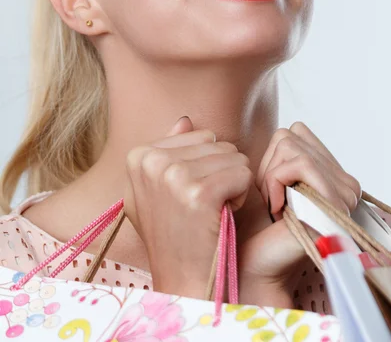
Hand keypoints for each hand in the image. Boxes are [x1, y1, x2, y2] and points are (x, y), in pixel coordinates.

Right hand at [123, 116, 253, 298]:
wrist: (183, 280)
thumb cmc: (174, 235)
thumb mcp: (156, 190)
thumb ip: (169, 151)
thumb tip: (186, 120)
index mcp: (138, 155)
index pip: (199, 135)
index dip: (204, 165)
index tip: (187, 195)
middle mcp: (151, 161)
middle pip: (218, 143)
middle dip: (220, 173)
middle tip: (203, 206)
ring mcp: (172, 175)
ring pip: (234, 157)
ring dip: (233, 184)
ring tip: (211, 211)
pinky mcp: (198, 192)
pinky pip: (243, 173)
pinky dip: (242, 195)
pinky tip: (223, 215)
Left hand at [238, 121, 361, 304]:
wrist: (260, 265)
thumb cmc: (261, 227)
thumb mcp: (271, 182)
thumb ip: (283, 156)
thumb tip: (284, 130)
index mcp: (333, 174)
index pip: (297, 131)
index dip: (271, 155)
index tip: (269, 188)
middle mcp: (344, 181)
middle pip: (290, 135)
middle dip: (267, 165)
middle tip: (270, 200)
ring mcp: (343, 190)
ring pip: (290, 145)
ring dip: (269, 175)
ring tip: (275, 206)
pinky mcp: (334, 199)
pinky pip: (298, 163)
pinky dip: (276, 182)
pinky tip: (278, 210)